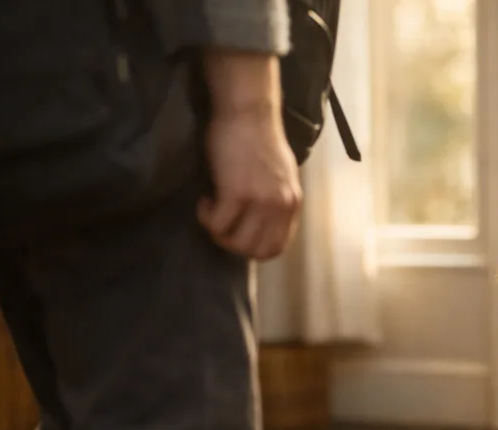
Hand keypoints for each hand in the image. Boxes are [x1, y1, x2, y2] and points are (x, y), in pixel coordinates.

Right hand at [198, 51, 302, 259]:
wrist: (249, 112)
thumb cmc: (260, 139)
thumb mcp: (282, 177)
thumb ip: (277, 201)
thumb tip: (263, 224)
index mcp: (293, 203)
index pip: (277, 247)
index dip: (253, 249)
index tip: (238, 233)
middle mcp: (281, 205)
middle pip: (254, 250)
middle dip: (232, 243)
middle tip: (220, 223)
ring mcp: (260, 200)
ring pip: (235, 242)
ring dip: (218, 231)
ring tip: (213, 209)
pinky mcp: (237, 192)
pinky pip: (217, 224)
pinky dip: (206, 217)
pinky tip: (205, 201)